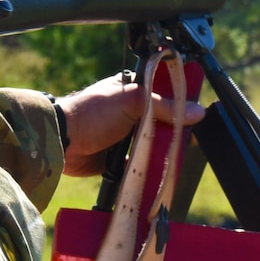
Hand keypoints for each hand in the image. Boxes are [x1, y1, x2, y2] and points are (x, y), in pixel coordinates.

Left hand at [54, 73, 206, 177]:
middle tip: (188, 139)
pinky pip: (141, 164)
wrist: (63, 142)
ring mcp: (125, 135)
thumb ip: (164, 105)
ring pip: (154, 143)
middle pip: (163, 121)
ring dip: (161, 150)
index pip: (165, 92)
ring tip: (176, 156)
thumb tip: (197, 112)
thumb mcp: (132, 101)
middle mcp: (131, 111)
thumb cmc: (92, 112)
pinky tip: (160, 171)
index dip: (181, 102)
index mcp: (133, 89)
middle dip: (174, 131)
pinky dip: (148, 168)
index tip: (196, 114)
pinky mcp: (119, 158)